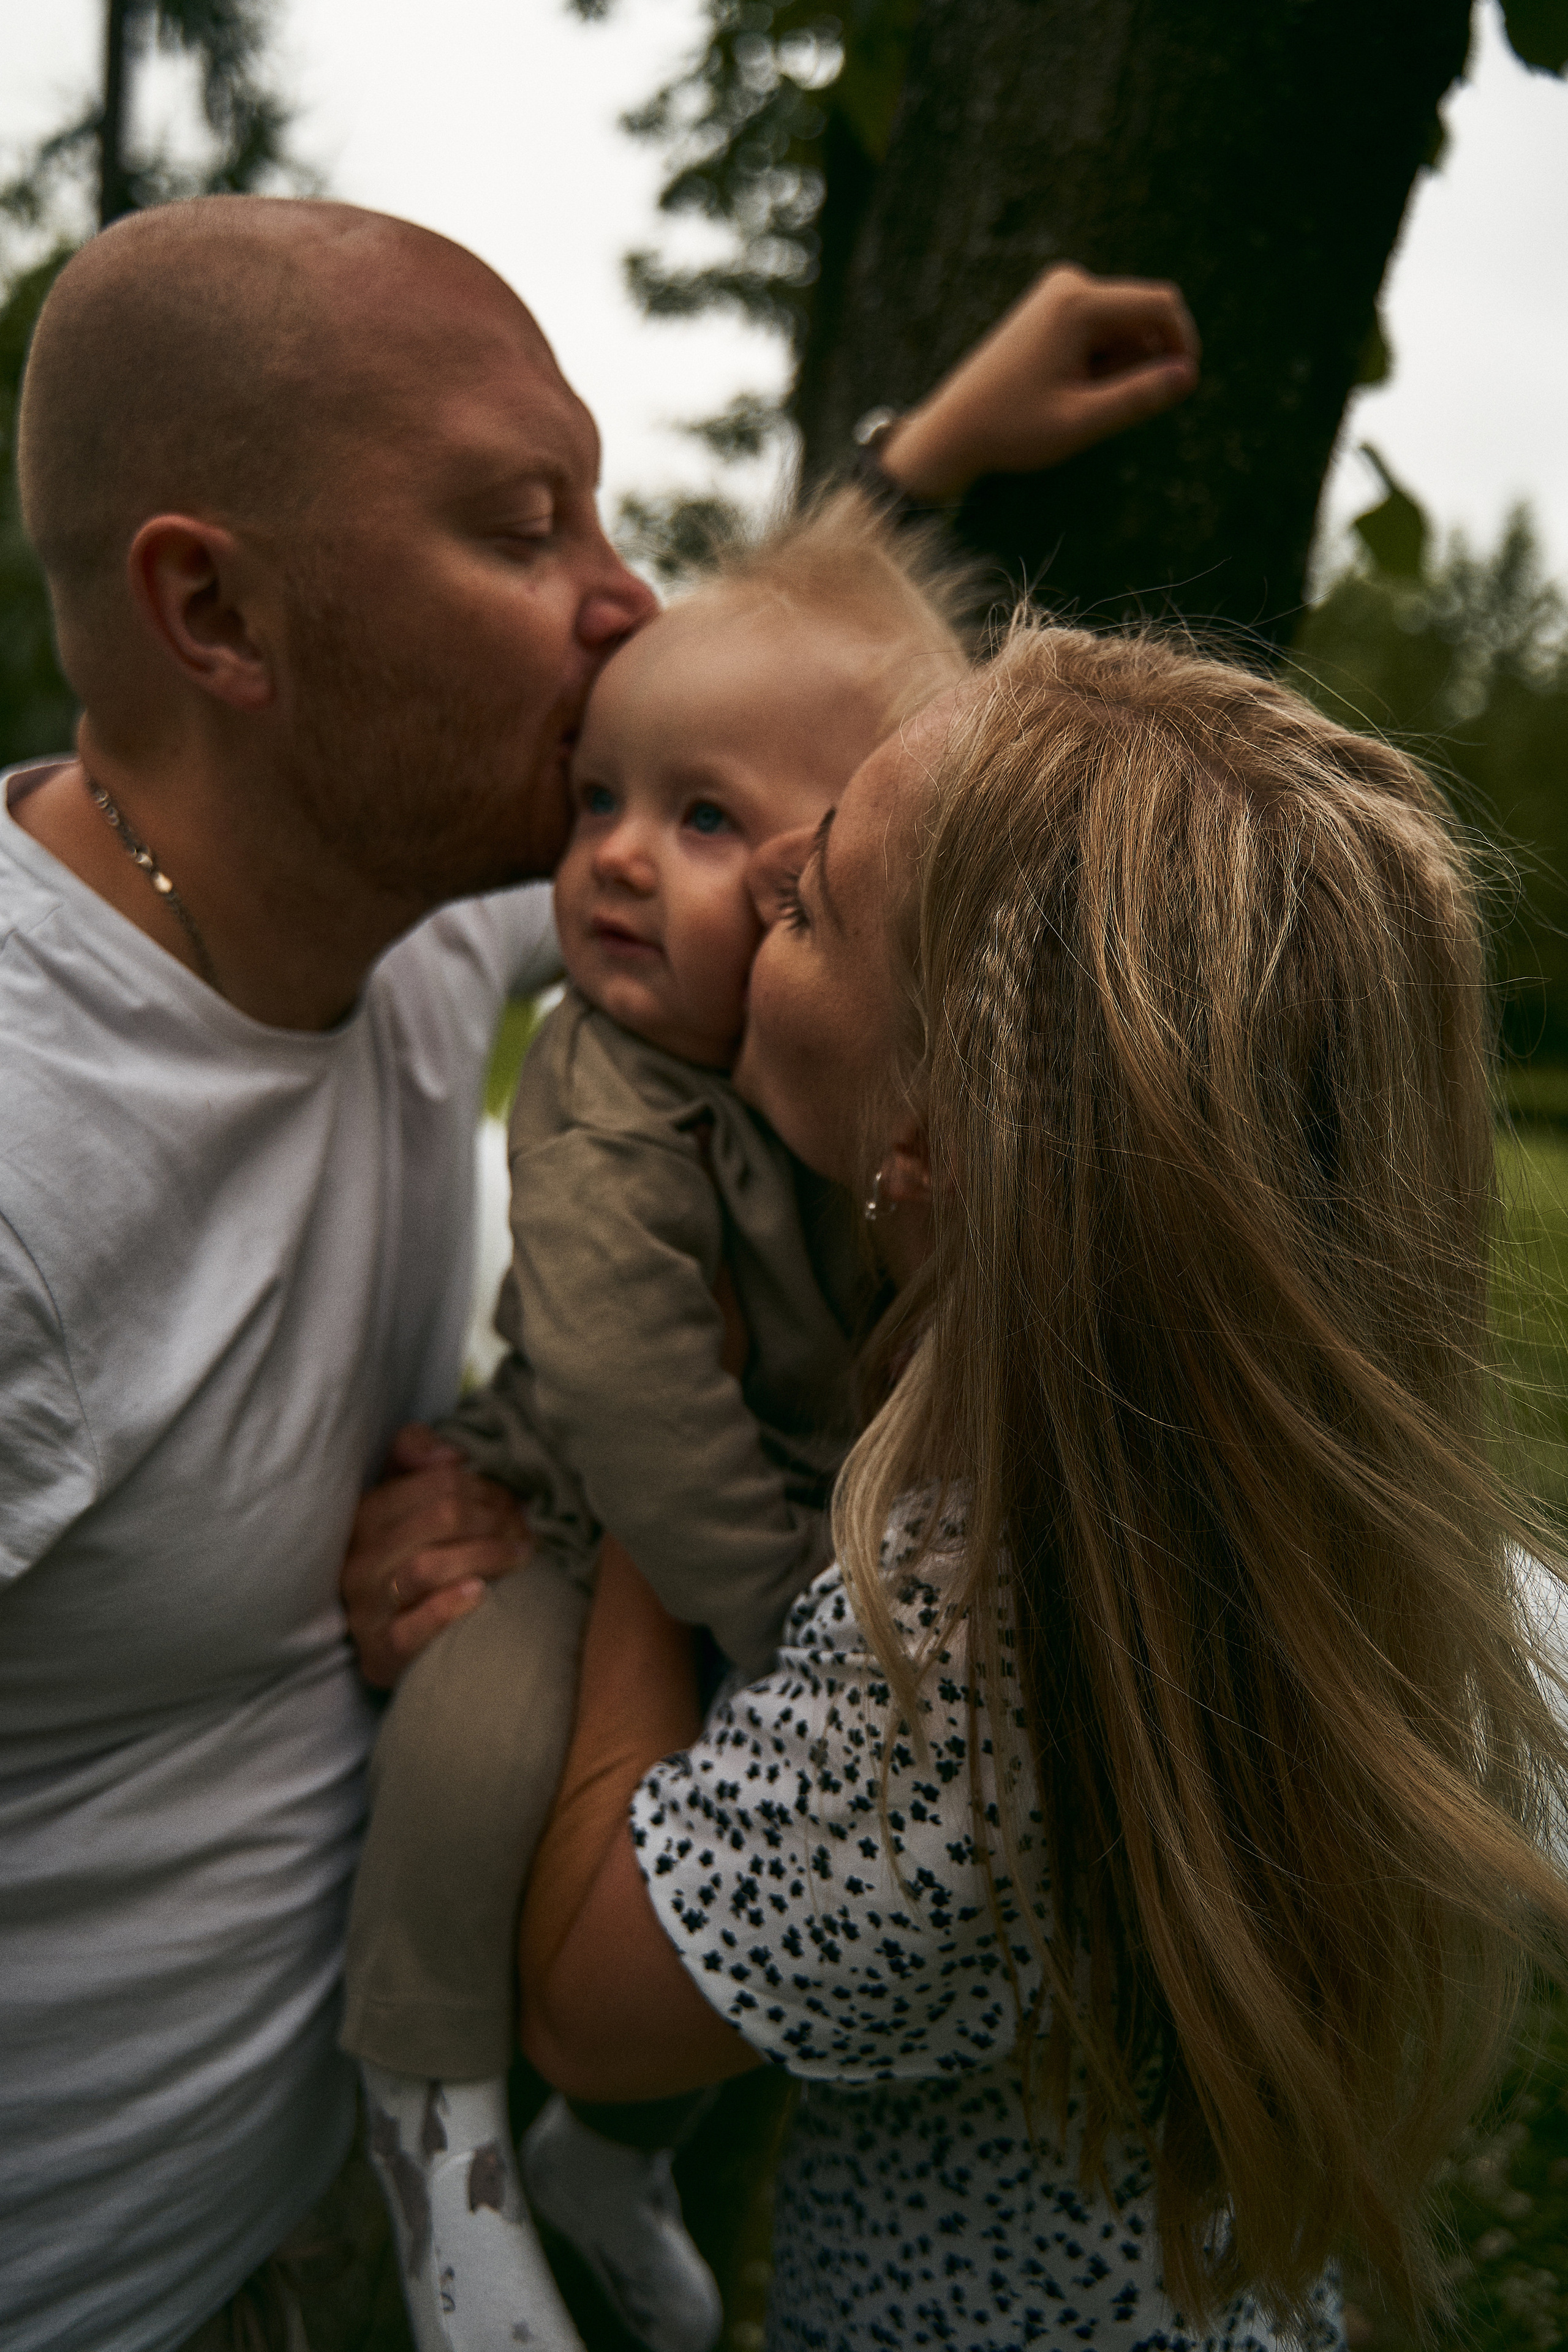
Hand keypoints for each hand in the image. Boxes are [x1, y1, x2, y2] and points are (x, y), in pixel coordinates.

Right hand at [341, 1422, 531, 1687]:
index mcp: (365, 1515)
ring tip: (519, 1558)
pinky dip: (449, 1606)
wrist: (388, 1642)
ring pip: (426, 1567)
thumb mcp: (403, 1500)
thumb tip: (447, 1455)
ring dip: (485, 1556)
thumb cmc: (408, 1558)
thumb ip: (416, 1456)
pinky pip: (412, 1628)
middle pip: (440, 1519)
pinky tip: (482, 1593)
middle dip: (494, 1520)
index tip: (515, 1502)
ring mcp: (366, 1608)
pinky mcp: (380, 1652)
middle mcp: (359, 1559)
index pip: (437, 1484)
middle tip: (525, 1531)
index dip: (486, 1488)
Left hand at [879, 261, 1199, 502]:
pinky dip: (1100, 361)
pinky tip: (1068, 388)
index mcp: (1077, 303)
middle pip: (1142, 316)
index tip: (1181, 388)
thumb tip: (1189, 375)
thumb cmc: (1012, 429)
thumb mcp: (1081, 422)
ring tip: (1078, 400)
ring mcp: (1059, 291)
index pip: (1162, 305)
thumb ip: (1138, 398)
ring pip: (1123, 326)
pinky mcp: (1053, 306)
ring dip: (1119, 365)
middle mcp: (1070, 283)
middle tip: (1104, 408)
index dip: (1182, 344)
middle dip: (1141, 361)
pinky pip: (1100, 329)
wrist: (954, 429)